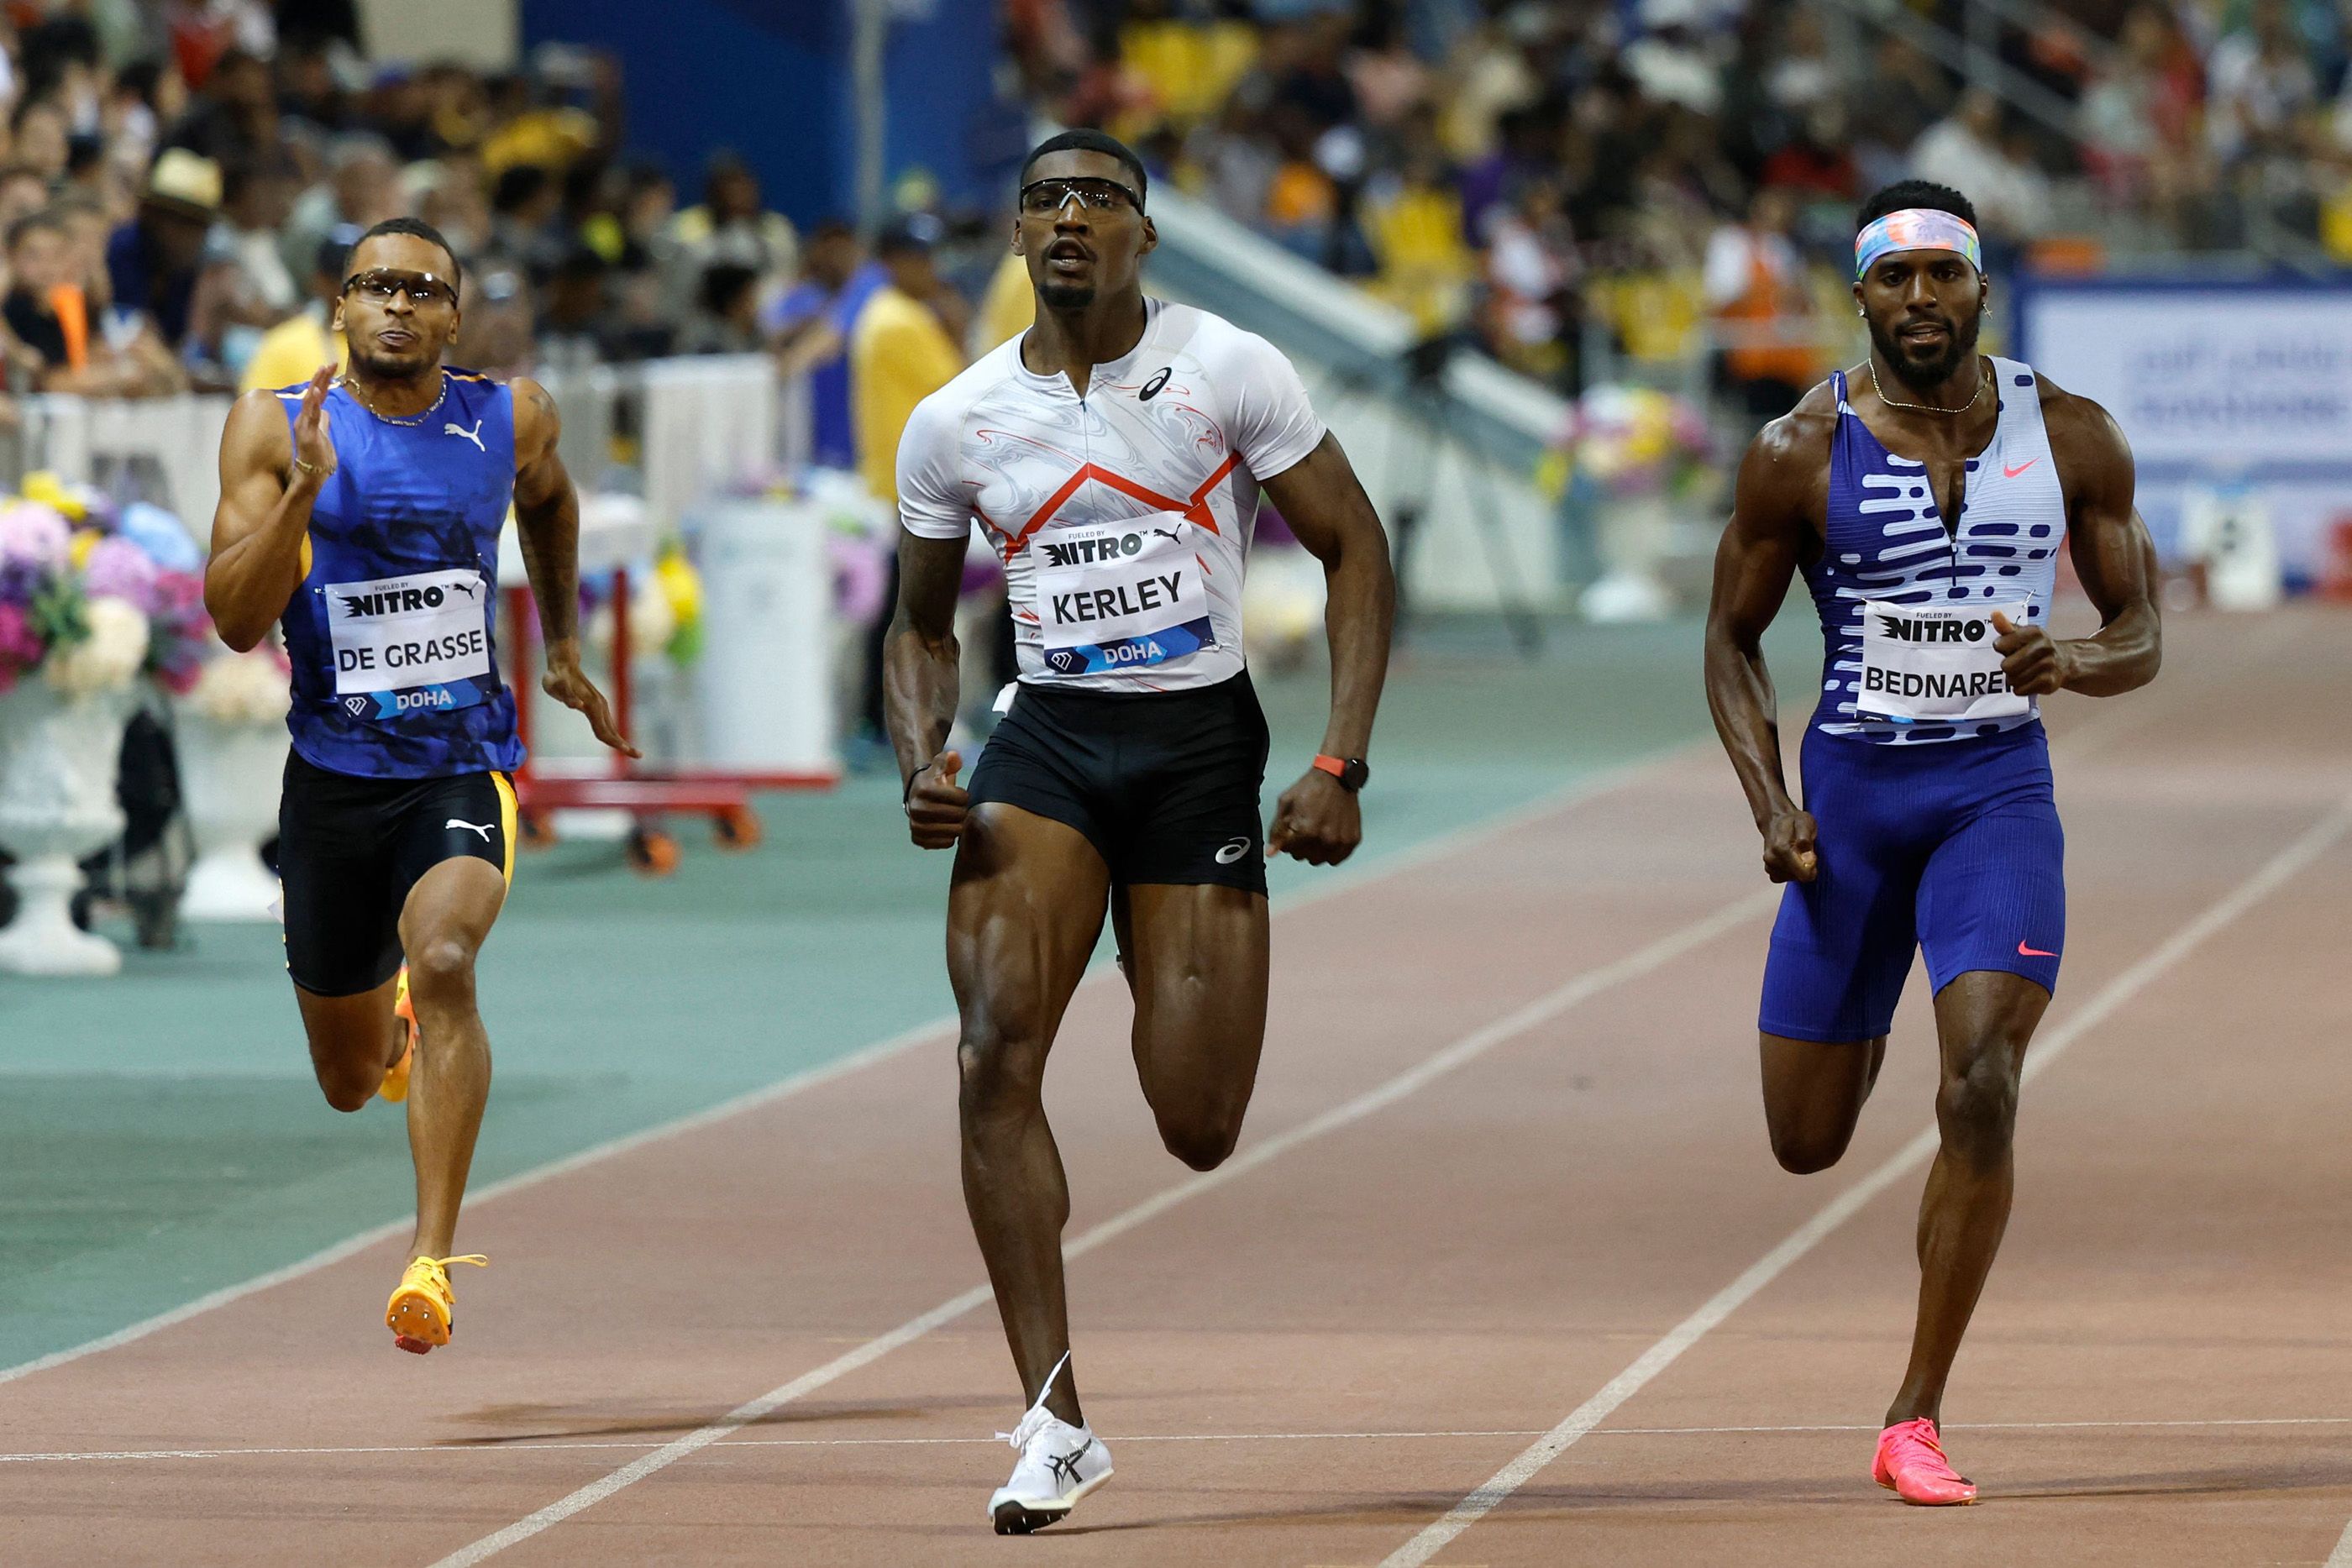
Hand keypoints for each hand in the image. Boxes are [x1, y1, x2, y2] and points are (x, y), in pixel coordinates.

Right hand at [290, 364, 336, 484]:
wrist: (312, 475)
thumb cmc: (318, 457)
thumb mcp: (324, 435)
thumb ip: (323, 422)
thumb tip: (325, 412)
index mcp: (310, 418)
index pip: (318, 395)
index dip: (324, 381)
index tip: (332, 366)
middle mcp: (304, 418)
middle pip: (313, 393)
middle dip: (322, 377)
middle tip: (331, 362)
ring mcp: (304, 425)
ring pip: (309, 400)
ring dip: (316, 384)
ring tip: (322, 369)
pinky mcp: (306, 433)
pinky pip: (309, 415)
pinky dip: (312, 402)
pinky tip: (315, 391)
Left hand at [541, 645, 639, 756]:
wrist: (564, 663)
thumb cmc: (556, 677)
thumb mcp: (555, 686)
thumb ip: (566, 696)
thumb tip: (578, 706)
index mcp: (590, 705)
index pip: (603, 729)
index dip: (613, 741)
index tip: (625, 750)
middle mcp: (598, 706)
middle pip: (611, 730)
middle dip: (624, 745)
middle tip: (638, 755)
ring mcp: (599, 705)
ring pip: (611, 727)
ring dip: (621, 740)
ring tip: (632, 751)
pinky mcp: (597, 705)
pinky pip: (607, 724)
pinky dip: (613, 734)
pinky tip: (616, 740)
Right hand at [904, 749, 967, 848]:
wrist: (915, 794)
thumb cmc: (934, 781)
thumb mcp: (940, 765)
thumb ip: (948, 760)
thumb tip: (954, 757)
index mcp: (924, 789)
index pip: (961, 798)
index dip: (964, 796)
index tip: (959, 795)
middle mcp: (917, 808)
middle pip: (958, 815)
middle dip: (962, 810)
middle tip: (957, 807)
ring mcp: (916, 825)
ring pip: (953, 831)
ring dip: (957, 824)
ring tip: (953, 817)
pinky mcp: (918, 839)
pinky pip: (945, 843)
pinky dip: (949, 837)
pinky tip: (946, 827)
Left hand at [1266, 769, 1361, 866]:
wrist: (1338, 776)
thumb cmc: (1311, 787)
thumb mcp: (1286, 803)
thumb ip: (1276, 831)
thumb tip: (1271, 853)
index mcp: (1306, 831)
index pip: (1288, 850)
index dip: (1287, 839)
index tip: (1292, 828)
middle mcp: (1325, 839)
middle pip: (1303, 857)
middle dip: (1300, 845)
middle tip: (1306, 827)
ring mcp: (1340, 841)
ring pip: (1319, 860)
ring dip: (1315, 850)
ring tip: (1318, 831)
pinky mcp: (1352, 840)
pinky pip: (1336, 859)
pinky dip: (1331, 851)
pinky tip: (1329, 836)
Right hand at [1761, 808, 1818, 883]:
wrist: (1775, 819)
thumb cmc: (1793, 821)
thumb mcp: (1806, 822)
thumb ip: (1806, 839)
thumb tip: (1807, 857)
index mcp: (1781, 849)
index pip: (1803, 874)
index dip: (1812, 867)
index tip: (1811, 854)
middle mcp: (1772, 859)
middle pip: (1799, 877)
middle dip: (1805, 867)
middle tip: (1804, 851)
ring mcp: (1769, 865)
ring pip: (1792, 878)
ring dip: (1798, 870)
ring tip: (1797, 854)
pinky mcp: (1769, 869)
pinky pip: (1784, 878)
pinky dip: (1789, 872)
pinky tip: (1791, 860)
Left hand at [1991, 611, 2072, 696]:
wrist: (2064, 661)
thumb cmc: (2035, 647)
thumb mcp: (2021, 634)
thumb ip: (2005, 627)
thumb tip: (1994, 614)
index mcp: (2034, 632)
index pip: (2000, 645)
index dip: (2001, 648)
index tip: (2008, 647)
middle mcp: (2044, 647)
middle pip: (2006, 666)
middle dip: (2008, 667)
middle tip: (2017, 663)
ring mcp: (2048, 665)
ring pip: (2012, 680)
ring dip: (2014, 679)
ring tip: (2024, 672)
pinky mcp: (2049, 682)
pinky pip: (2020, 691)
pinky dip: (2021, 688)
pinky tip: (2030, 681)